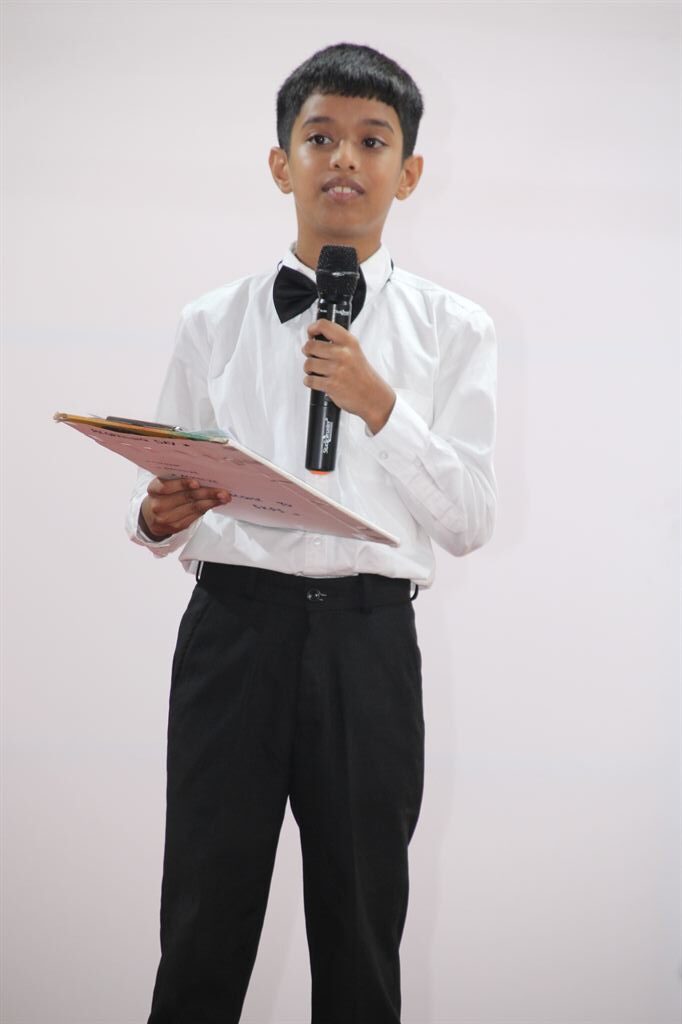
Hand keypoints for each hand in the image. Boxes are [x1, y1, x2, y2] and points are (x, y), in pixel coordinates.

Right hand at [140, 477, 230, 539]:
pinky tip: (216, 503)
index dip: (181, 484)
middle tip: (222, 491)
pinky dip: (207, 508)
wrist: (151, 517)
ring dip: (212, 502)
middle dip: (206, 493)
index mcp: (153, 490)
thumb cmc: (162, 496)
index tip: (196, 483)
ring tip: (224, 497)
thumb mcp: (163, 485)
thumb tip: (204, 476)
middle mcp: (158, 505)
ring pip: (193, 508)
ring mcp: (166, 518)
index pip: (166, 486)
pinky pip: (195, 516)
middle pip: (185, 497)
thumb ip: (177, 480)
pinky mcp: (176, 527)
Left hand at [303, 320, 395, 434]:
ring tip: (315, 370)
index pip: (323, 325)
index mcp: (349, 342)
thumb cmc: (363, 375)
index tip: (310, 334)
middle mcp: (343, 354)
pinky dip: (310, 381)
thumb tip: (315, 337)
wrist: (373, 396)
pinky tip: (317, 380)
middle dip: (308, 351)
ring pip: (308, 364)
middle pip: (310, 345)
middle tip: (311, 355)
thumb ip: (338, 342)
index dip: (312, 329)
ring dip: (308, 368)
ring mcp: (337, 370)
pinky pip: (310, 380)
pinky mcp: (331, 385)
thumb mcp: (355, 351)